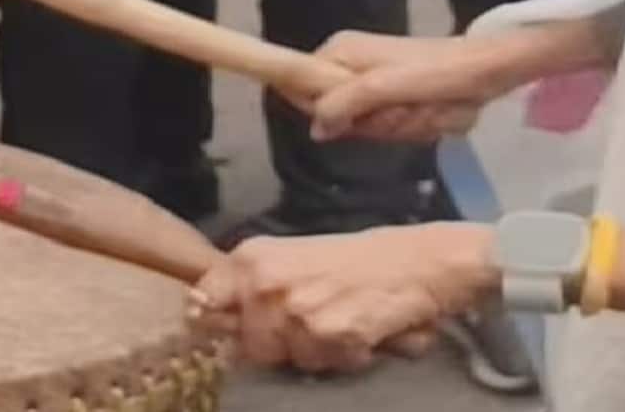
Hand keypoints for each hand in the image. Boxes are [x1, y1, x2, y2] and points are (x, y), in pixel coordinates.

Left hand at [190, 224, 495, 372]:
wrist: (420, 261)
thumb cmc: (360, 258)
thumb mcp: (293, 258)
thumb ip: (252, 285)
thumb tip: (205, 314)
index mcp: (252, 257)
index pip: (203, 301)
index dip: (217, 320)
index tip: (236, 324)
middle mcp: (266, 282)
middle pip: (247, 346)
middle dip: (278, 344)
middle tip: (314, 319)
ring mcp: (296, 311)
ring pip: (288, 360)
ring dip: (315, 351)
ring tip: (344, 321)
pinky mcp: (328, 335)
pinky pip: (324, 366)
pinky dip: (345, 357)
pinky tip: (363, 330)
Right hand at [306, 30, 512, 142]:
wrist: (487, 68)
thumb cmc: (435, 72)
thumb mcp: (383, 86)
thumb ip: (343, 104)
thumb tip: (315, 131)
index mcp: (339, 52)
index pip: (300, 88)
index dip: (325, 112)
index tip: (355, 116)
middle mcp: (351, 65)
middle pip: (339, 116)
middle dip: (375, 122)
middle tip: (401, 110)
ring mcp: (377, 83)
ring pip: (369, 126)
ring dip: (400, 126)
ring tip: (423, 109)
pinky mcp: (399, 96)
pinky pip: (392, 126)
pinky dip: (415, 126)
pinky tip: (433, 113)